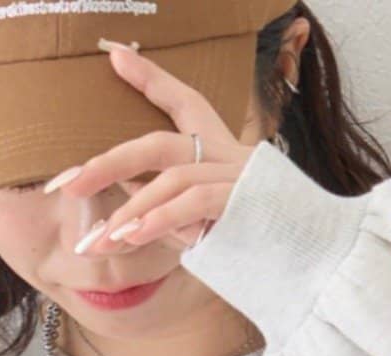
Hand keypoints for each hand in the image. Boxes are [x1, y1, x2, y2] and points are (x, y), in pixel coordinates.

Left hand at [51, 41, 262, 253]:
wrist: (322, 263)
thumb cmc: (265, 250)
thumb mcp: (211, 227)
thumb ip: (174, 214)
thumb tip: (123, 215)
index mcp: (226, 151)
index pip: (186, 103)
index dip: (150, 80)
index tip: (115, 56)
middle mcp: (233, 153)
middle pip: (159, 143)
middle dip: (109, 164)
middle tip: (68, 184)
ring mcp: (241, 174)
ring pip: (172, 176)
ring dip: (131, 209)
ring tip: (102, 240)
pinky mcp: (247, 199)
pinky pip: (193, 202)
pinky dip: (159, 219)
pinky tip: (133, 237)